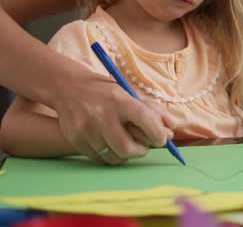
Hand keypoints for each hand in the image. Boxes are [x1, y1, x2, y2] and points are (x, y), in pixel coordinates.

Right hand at [53, 71, 171, 164]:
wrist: (68, 87)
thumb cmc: (105, 91)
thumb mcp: (128, 93)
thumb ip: (152, 110)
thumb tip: (171, 129)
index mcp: (119, 100)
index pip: (146, 120)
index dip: (158, 134)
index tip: (162, 139)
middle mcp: (102, 115)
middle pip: (128, 148)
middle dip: (141, 151)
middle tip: (144, 147)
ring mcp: (86, 129)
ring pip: (114, 156)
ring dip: (126, 155)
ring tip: (128, 146)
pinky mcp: (75, 139)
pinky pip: (99, 158)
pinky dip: (110, 156)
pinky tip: (112, 146)